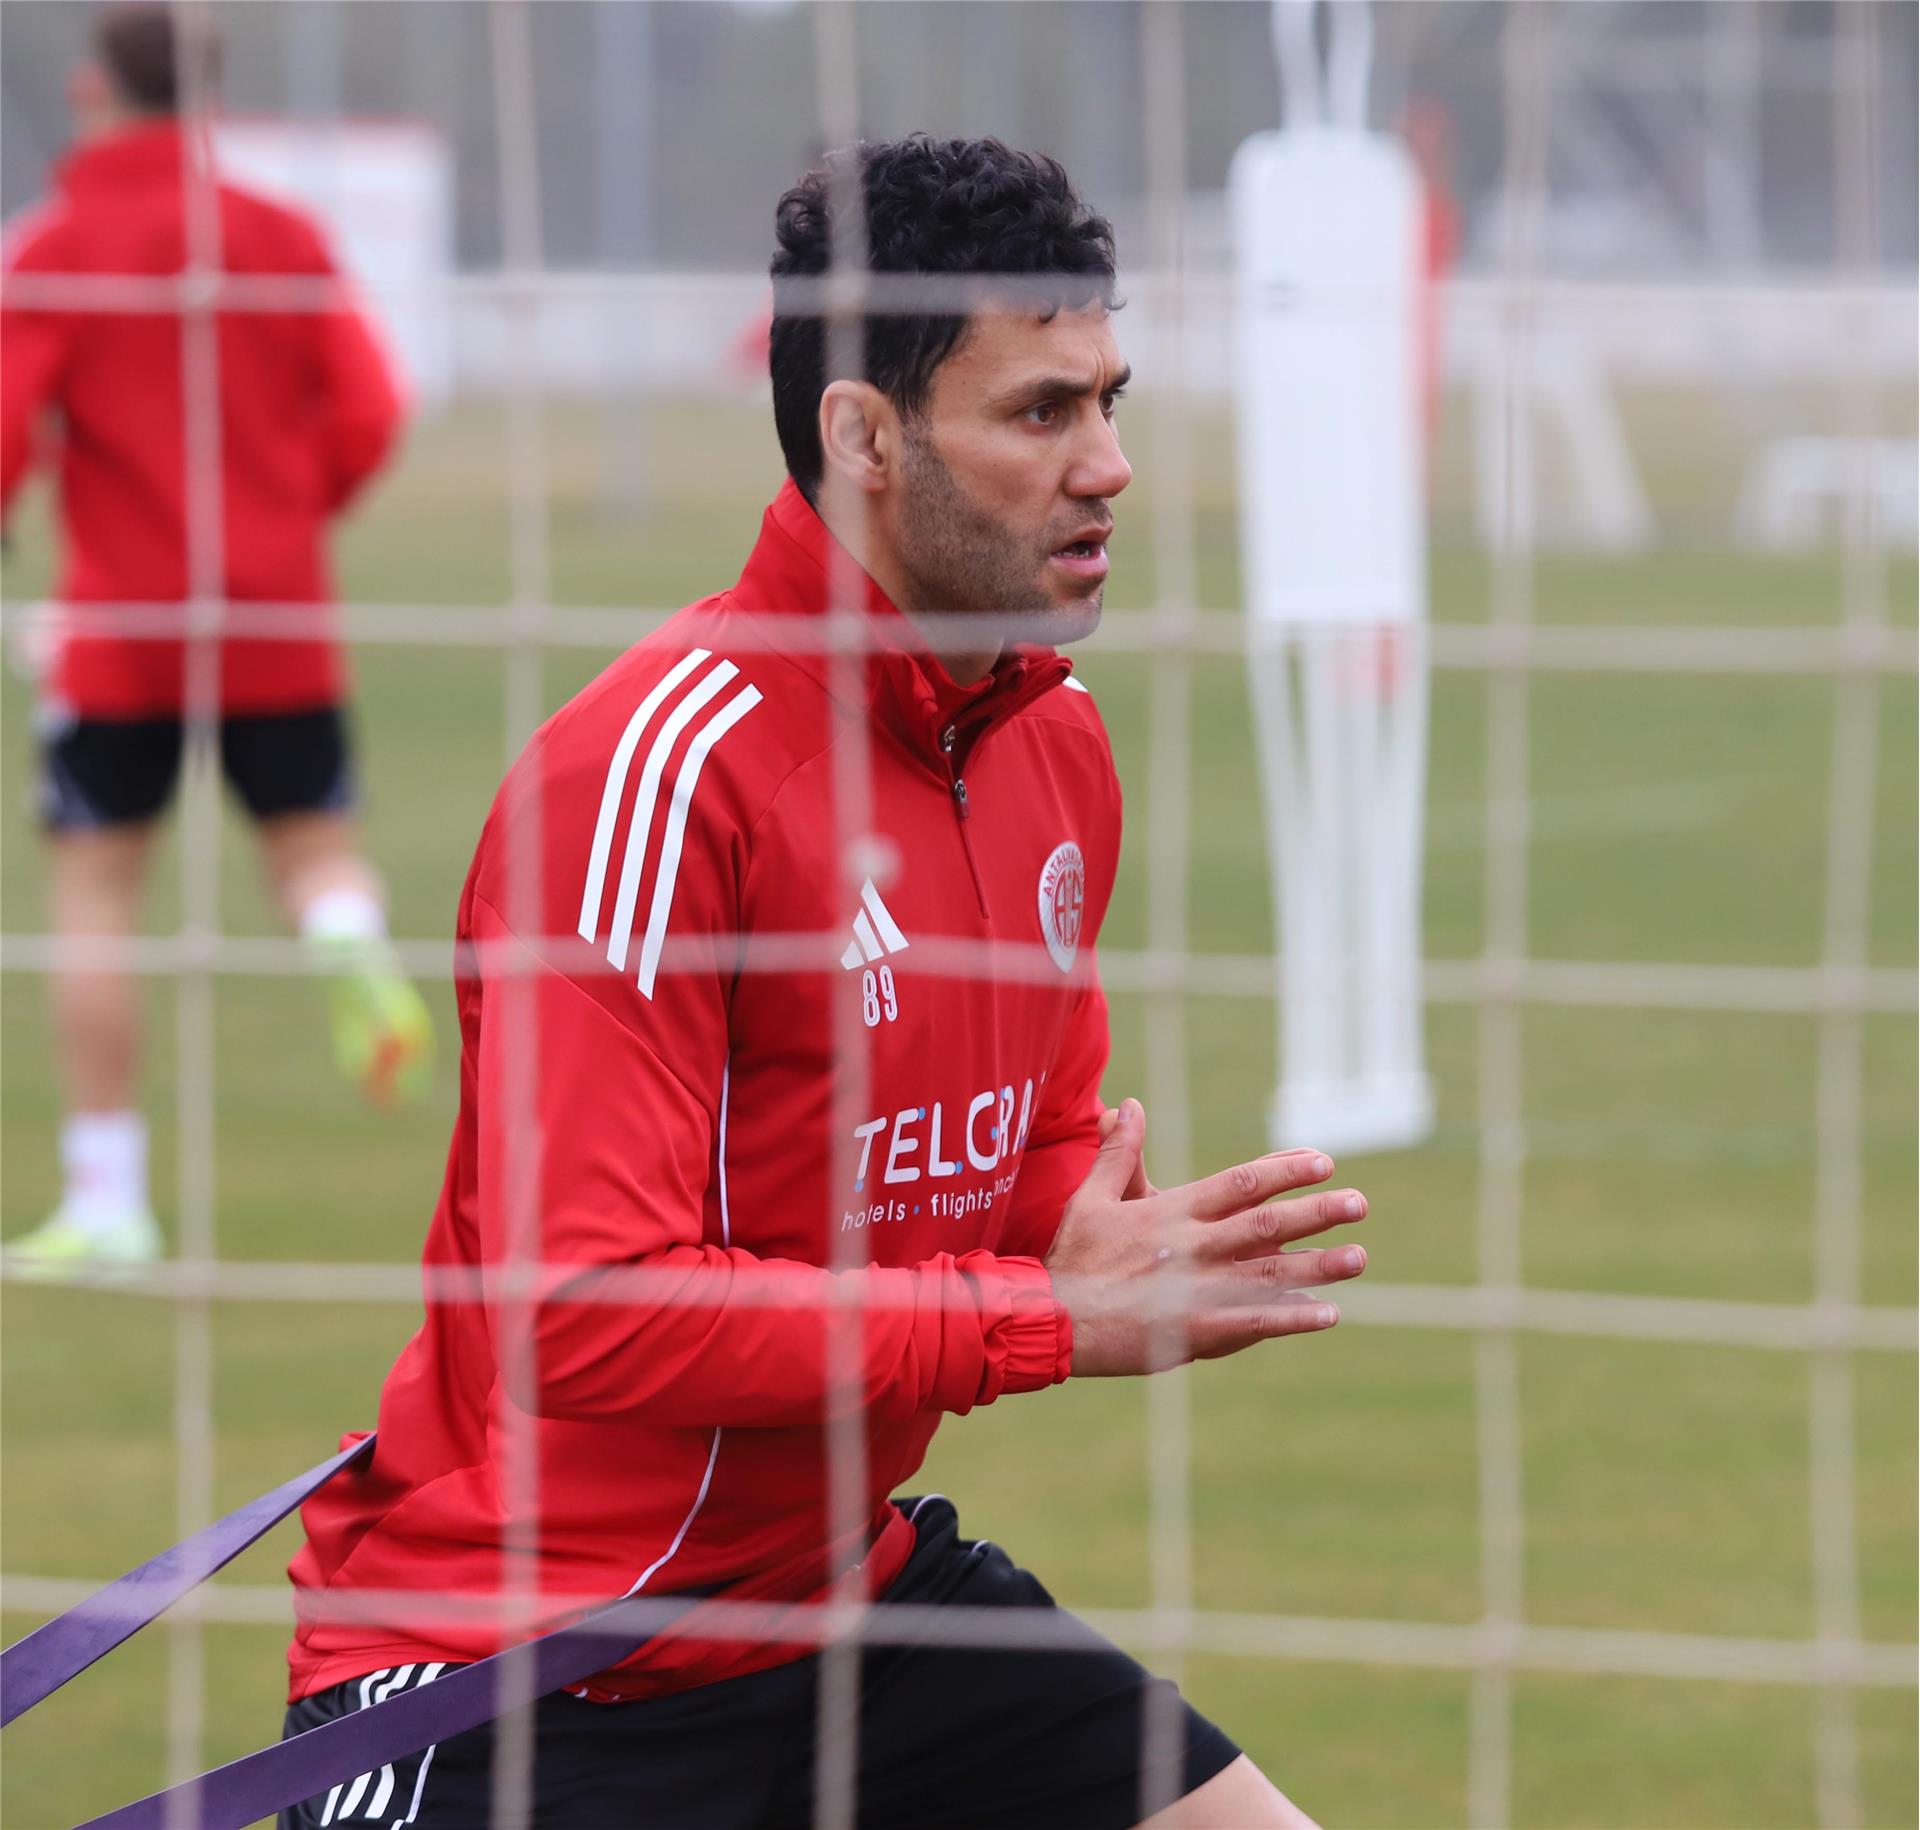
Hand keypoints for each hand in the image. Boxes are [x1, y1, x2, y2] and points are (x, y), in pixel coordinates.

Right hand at [1043, 1098, 1367, 1376]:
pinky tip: (1327, 1314)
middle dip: (1317, 1213)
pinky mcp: (1196, 1330)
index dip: (1285, 1170)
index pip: (1241, 1183)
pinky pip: (1255, 1323)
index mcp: (1172, 1211)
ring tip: (1359, 1256)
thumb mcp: (1091, 1197)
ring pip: (1270, 1273)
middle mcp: (1193, 1246)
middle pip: (1267, 1224)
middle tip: (1358, 1203)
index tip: (1323, 1162)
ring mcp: (1198, 1290)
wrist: (1053, 1319)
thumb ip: (1118, 1151)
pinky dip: (1293, 1317)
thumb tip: (1129, 1104)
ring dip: (1319, 1265)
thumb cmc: (1072, 1258)